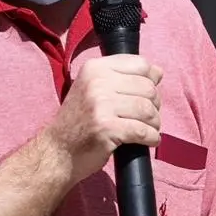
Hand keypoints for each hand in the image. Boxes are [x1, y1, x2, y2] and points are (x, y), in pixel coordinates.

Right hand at [44, 53, 163, 183]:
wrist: (57, 151)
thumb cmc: (79, 122)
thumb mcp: (93, 89)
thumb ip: (123, 78)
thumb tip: (158, 72)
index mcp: (94, 68)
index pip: (140, 64)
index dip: (150, 80)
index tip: (143, 96)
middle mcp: (96, 82)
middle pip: (147, 88)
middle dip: (154, 105)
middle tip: (146, 118)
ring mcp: (100, 105)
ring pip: (148, 109)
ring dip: (154, 123)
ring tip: (147, 130)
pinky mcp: (106, 128)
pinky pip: (142, 131)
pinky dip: (151, 138)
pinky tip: (147, 141)